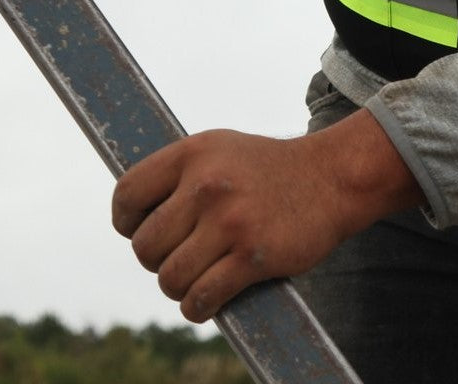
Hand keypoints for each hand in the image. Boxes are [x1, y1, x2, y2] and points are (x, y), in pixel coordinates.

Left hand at [111, 109, 421, 322]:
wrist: (331, 177)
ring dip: (180, 286)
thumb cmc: (268, 169)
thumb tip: (130, 214)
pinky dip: (199, 306)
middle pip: (144, 246)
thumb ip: (178, 175)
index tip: (142, 230)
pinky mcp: (252, 256)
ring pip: (169, 278)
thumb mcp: (220, 150)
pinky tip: (213, 295)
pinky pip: (199, 299)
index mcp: (193, 154)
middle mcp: (207, 185)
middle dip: (159, 259)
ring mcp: (230, 221)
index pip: (127, 195)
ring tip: (201, 273)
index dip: (126, 222)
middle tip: (185, 252)